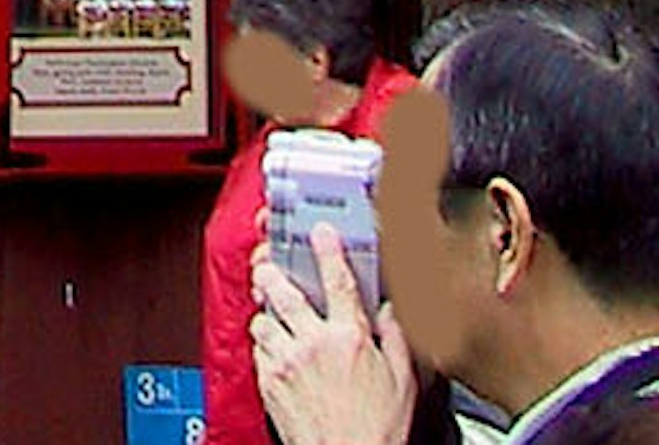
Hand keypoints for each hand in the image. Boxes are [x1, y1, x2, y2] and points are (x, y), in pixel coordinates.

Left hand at [249, 234, 414, 444]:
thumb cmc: (377, 432)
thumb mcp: (403, 382)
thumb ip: (396, 339)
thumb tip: (389, 312)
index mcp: (349, 337)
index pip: (337, 279)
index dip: (327, 249)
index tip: (320, 233)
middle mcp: (313, 343)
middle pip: (282, 289)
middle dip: (272, 271)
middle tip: (271, 267)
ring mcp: (287, 362)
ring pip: (261, 317)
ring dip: (265, 312)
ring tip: (271, 312)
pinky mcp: (269, 383)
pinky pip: (256, 349)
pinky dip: (262, 343)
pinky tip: (273, 348)